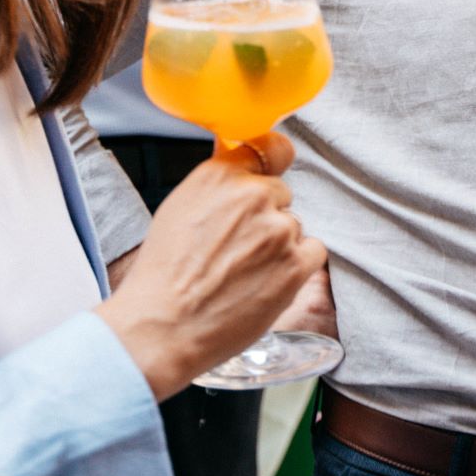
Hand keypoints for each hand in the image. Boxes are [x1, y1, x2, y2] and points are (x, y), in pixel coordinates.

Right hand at [96, 132, 323, 399]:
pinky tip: (267, 282)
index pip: (271, 148)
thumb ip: (217, 183)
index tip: (272, 171)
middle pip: (280, 195)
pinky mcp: (295, 264)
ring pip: (294, 227)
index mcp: (221, 175)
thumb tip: (236, 157)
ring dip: (279, 246)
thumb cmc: (163, 274)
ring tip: (244, 274)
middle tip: (238, 248)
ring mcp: (278, 229)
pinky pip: (313, 252)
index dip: (273, 162)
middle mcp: (254, 194)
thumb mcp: (180, 207)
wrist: (163, 326)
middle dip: (266, 216)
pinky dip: (297, 267)